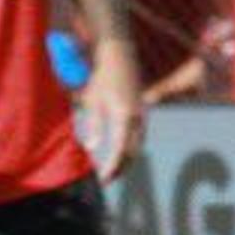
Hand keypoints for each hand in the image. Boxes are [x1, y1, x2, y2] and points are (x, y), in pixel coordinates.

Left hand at [81, 58, 146, 175]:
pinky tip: (121, 154)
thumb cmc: (101, 78)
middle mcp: (137, 117)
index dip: (113, 167)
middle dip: (121, 167)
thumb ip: (94, 125)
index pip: (121, 150)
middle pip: (133, 151)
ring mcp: (142, 113)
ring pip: (138, 144)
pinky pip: (139, 135)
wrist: (119, 55)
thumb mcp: (92, 101)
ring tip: (113, 171)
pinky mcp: (142, 110)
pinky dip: (131, 147)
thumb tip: (92, 148)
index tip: (103, 180)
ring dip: (127, 159)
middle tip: (107, 180)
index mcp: (123, 115)